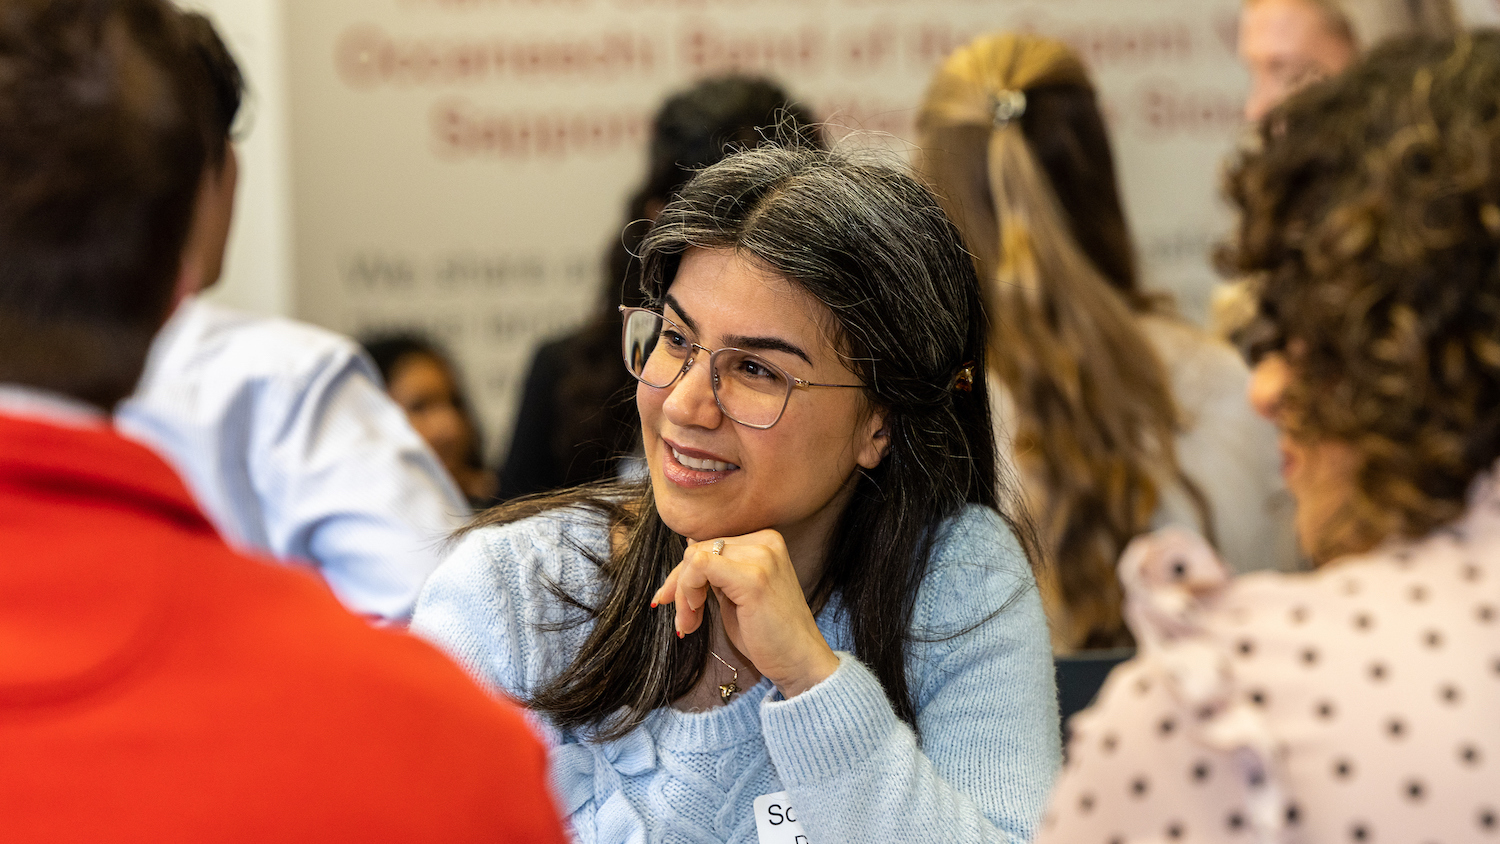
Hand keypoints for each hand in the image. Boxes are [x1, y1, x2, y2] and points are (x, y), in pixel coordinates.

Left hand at [650, 530, 839, 697]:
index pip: (709, 544)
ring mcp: (762, 557)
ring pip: (695, 557)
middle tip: (684, 619)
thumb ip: (718, 571)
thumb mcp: (738, 593)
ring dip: (683, 593)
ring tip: (689, 623)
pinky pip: (700, 567)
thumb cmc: (770, 635)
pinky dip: (688, 590)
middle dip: (681, 586)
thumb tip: (689, 547)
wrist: (800, 662)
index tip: (677, 602)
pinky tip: (695, 616)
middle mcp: (766, 542)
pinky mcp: (753, 578)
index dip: (686, 575)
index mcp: (765, 541)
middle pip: (698, 549)